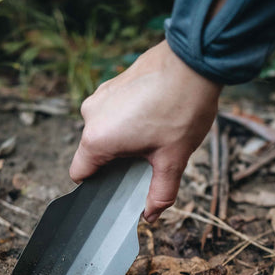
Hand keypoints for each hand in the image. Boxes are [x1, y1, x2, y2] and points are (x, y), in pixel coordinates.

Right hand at [69, 40, 221, 221]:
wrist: (194, 59)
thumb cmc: (182, 108)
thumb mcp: (173, 159)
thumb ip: (160, 193)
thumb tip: (151, 215)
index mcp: (98, 139)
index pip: (79, 174)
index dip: (97, 186)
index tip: (117, 186)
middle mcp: (91, 115)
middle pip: (94, 153)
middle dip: (117, 162)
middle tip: (148, 160)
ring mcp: (100, 95)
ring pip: (104, 131)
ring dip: (124, 140)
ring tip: (155, 136)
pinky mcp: (112, 83)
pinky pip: (112, 112)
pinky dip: (127, 120)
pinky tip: (153, 118)